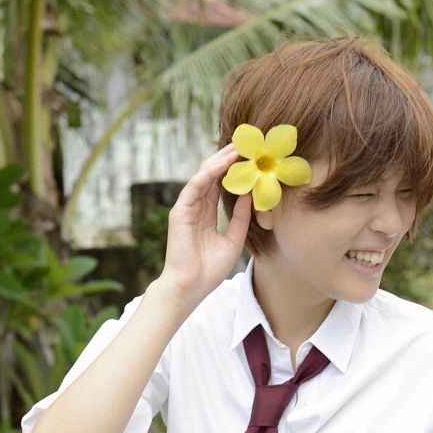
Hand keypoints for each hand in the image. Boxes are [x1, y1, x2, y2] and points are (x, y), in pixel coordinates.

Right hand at [158, 143, 252, 306]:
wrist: (190, 287)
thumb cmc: (209, 270)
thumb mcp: (233, 240)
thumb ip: (240, 218)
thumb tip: (250, 195)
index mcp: (206, 215)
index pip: (220, 186)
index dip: (234, 171)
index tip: (252, 158)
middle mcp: (196, 208)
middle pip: (212, 176)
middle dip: (228, 159)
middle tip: (247, 145)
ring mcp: (187, 208)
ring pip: (204, 175)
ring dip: (220, 160)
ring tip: (238, 148)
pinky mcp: (180, 211)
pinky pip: (195, 185)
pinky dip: (209, 172)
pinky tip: (224, 163)